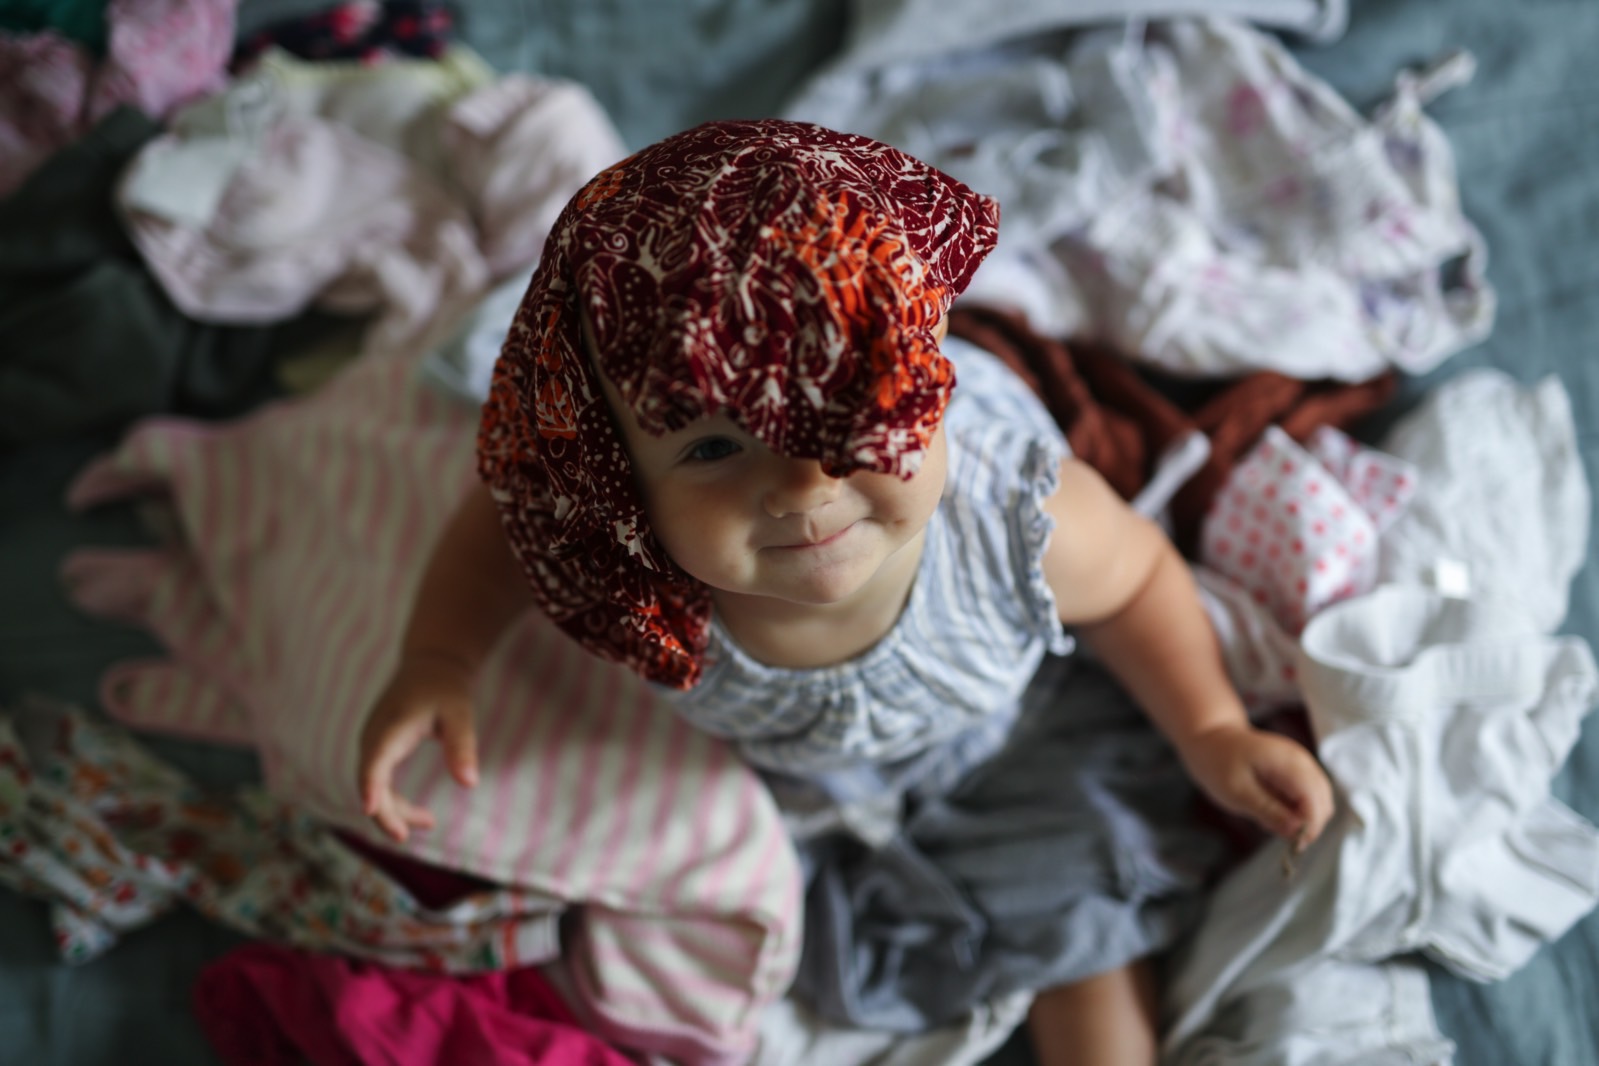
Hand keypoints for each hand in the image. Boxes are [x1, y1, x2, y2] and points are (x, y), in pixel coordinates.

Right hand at [357, 653, 479, 842]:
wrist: (430, 665)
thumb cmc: (445, 689)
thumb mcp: (460, 714)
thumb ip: (463, 746)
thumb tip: (470, 783)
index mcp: (391, 727)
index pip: (374, 762)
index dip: (371, 786)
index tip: (370, 809)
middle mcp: (373, 737)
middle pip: (370, 782)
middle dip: (386, 813)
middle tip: (406, 836)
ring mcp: (372, 744)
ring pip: (374, 786)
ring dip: (394, 811)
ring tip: (428, 824)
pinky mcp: (378, 749)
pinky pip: (379, 782)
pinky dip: (396, 801)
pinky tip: (422, 816)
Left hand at [1179, 723, 1333, 847]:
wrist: (1212, 740)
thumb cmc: (1219, 763)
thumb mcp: (1237, 792)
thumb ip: (1268, 811)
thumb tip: (1297, 832)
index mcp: (1287, 761)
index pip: (1314, 799)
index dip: (1309, 826)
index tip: (1294, 845)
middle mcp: (1301, 761)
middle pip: (1323, 802)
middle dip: (1308, 825)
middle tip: (1279, 834)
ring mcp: (1302, 765)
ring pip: (1319, 802)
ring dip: (1302, 818)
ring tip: (1269, 819)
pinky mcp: (1298, 772)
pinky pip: (1308, 797)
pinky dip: (1296, 810)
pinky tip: (1271, 810)